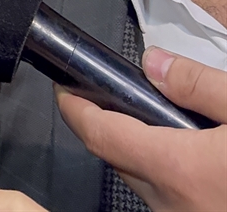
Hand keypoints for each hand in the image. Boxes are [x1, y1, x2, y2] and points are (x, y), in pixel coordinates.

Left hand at [57, 46, 226, 211]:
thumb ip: (198, 85)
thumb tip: (154, 63)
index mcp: (176, 168)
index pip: (98, 133)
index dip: (74, 107)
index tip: (63, 87)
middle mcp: (171, 202)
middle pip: (115, 156)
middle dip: (108, 123)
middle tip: (114, 94)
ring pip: (141, 179)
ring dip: (141, 150)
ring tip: (162, 120)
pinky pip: (166, 196)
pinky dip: (166, 170)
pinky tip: (192, 154)